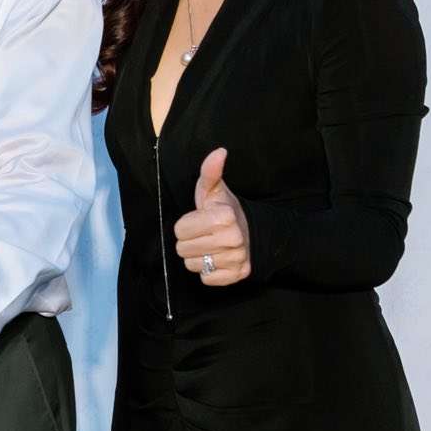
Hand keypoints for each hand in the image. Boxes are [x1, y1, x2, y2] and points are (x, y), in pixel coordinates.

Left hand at [173, 147, 251, 286]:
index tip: (199, 220)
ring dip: (197, 256)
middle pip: (183, 249)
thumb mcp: (213, 190)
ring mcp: (236, 259)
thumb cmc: (223, 209)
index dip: (185, 225)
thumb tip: (219, 152)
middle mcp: (233, 239)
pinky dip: (208, 271)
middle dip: (189, 241)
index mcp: (224, 217)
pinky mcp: (237, 275)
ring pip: (192, 265)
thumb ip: (210, 172)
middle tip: (203, 234)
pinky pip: (206, 279)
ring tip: (210, 245)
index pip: (180, 230)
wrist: (250, 231)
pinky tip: (216, 258)